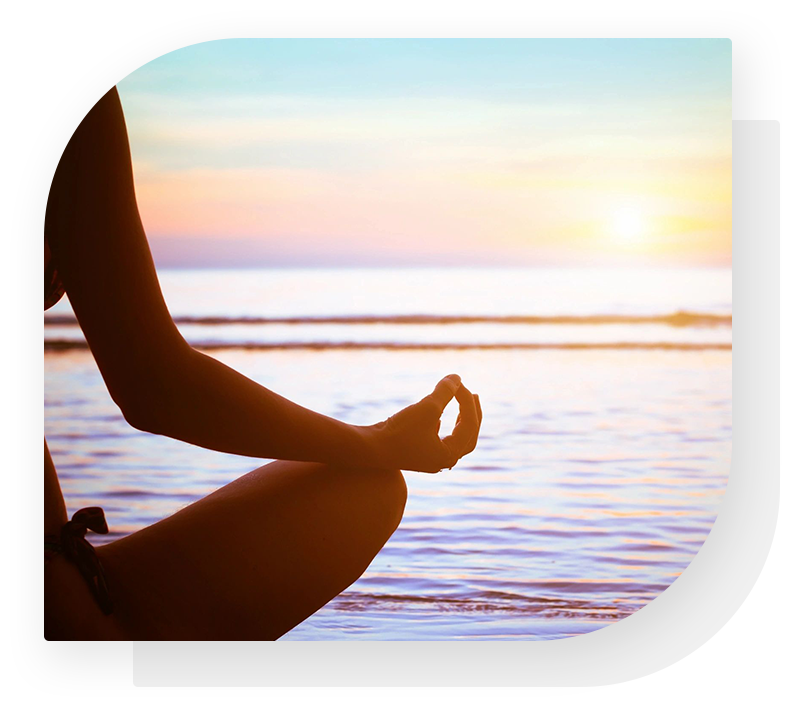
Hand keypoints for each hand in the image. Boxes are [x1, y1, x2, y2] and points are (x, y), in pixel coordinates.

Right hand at [365, 374, 482, 472]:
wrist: (367, 449)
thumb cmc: (398, 431)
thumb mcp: (426, 408)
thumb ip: (445, 392)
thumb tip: (457, 377)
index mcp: (449, 455)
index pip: (468, 424)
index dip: (466, 401)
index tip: (458, 382)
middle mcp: (442, 461)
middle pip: (467, 436)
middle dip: (472, 414)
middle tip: (473, 395)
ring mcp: (429, 459)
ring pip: (453, 439)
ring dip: (459, 420)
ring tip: (461, 402)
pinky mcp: (416, 453)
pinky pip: (437, 440)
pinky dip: (442, 427)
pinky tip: (438, 419)